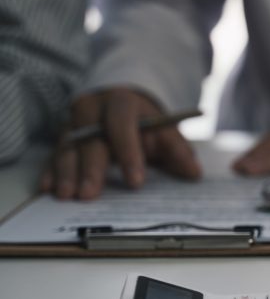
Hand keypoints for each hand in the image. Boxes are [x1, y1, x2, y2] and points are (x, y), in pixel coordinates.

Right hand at [40, 88, 200, 199]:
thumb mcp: (164, 129)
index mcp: (121, 102)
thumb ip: (178, 149)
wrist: (122, 102)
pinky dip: (50, 171)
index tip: (136, 181)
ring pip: (66, 146)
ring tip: (66, 196)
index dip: (129, 152)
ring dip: (65, 172)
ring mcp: (73, 122)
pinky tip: (47, 188)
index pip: (122, 123)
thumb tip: (194, 172)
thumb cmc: (145, 122)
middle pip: (89, 138)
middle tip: (89, 195)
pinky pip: (52, 153)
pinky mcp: (61, 136)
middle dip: (90, 168)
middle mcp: (92, 109)